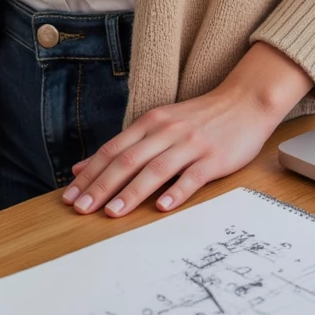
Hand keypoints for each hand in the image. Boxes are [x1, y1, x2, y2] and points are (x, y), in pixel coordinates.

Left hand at [62, 43, 312, 219]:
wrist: (244, 102)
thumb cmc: (199, 118)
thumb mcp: (159, 124)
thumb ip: (125, 145)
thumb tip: (84, 166)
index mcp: (151, 123)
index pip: (113, 150)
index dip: (90, 173)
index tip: (70, 196)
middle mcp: (167, 131)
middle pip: (128, 160)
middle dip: (102, 186)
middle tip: (81, 209)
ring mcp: (191, 144)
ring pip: (156, 169)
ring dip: (132, 192)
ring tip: (113, 212)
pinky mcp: (213, 158)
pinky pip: (192, 176)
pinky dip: (176, 192)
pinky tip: (163, 207)